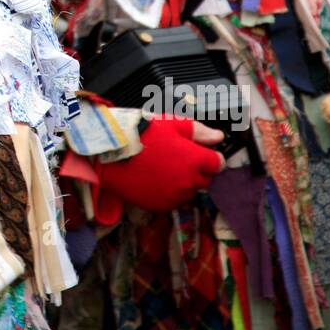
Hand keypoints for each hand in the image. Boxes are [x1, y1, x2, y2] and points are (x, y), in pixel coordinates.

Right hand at [96, 114, 224, 211]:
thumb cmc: (141, 135)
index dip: (210, 156)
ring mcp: (175, 196)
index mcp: (195, 160)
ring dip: (184, 182)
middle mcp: (189, 181)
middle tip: (178, 158)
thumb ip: (199, 131)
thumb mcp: (172, 124)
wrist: (112, 155)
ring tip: (164, 168)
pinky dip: (169, 192)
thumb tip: (218, 137)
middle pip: (205, 179)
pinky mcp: (162, 206)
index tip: (199, 152)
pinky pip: (174, 200)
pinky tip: (156, 179)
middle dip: (197, 170)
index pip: (218, 163)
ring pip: (189, 191)